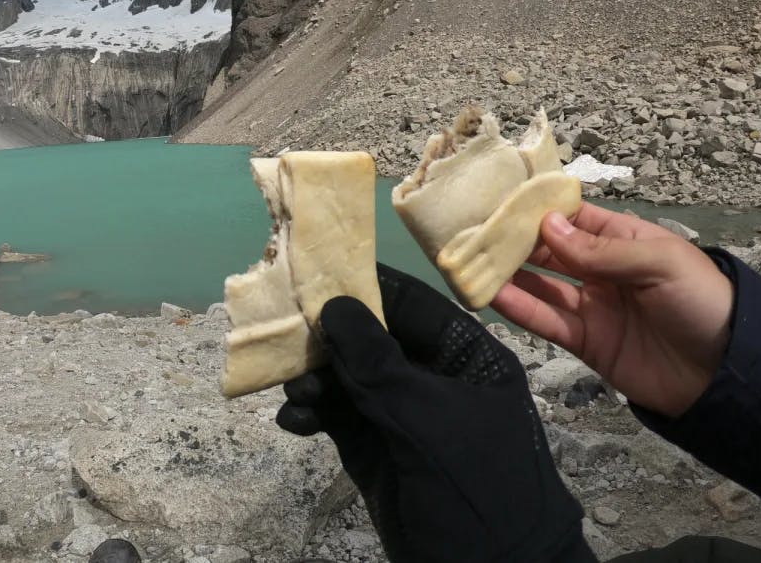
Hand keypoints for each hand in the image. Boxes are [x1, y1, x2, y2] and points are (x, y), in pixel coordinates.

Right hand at [277, 264, 587, 562]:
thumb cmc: (472, 487)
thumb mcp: (424, 420)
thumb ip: (376, 362)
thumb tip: (333, 305)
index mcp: (466, 357)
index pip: (412, 305)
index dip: (365, 288)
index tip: (315, 273)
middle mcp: (432, 378)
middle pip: (371, 339)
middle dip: (329, 339)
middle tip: (288, 338)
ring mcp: (402, 416)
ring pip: (347, 378)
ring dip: (314, 380)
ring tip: (294, 392)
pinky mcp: (376, 450)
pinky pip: (338, 416)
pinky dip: (313, 415)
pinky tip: (294, 422)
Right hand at [490, 204, 732, 417]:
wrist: (727, 375)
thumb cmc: (700, 301)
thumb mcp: (658, 263)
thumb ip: (600, 250)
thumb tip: (546, 226)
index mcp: (622, 240)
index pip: (572, 216)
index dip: (538, 207)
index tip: (499, 197)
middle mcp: (600, 270)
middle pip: (548, 249)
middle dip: (514, 238)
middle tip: (473, 227)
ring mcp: (590, 306)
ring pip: (540, 284)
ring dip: (507, 272)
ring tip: (471, 258)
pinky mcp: (584, 342)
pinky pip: (545, 321)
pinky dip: (517, 307)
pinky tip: (490, 293)